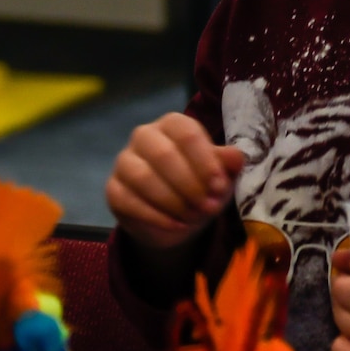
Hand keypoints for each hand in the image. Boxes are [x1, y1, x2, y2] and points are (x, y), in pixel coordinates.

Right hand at [106, 112, 242, 250]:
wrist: (177, 219)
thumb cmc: (200, 186)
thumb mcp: (220, 176)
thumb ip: (227, 164)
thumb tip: (236, 157)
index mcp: (172, 124)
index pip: (186, 134)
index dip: (205, 161)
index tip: (219, 187)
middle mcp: (144, 136)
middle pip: (164, 155)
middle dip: (189, 185)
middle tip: (208, 207)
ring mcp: (124, 162)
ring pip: (143, 178)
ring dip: (173, 202)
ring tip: (194, 218)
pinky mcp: (113, 190)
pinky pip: (129, 201)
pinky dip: (156, 217)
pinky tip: (176, 226)